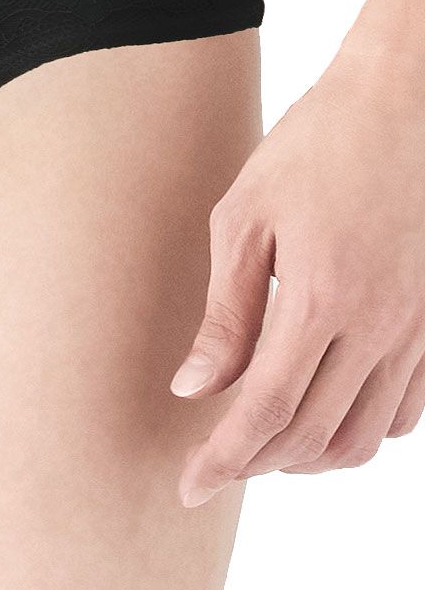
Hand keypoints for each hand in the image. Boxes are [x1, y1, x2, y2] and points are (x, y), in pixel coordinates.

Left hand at [171, 13, 424, 507]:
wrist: (402, 103)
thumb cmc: (312, 147)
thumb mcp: (245, 218)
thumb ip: (225, 313)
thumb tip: (194, 388)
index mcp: (319, 300)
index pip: (265, 411)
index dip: (223, 459)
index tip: (187, 486)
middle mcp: (377, 328)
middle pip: (312, 436)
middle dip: (256, 463)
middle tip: (213, 464)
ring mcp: (417, 330)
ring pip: (364, 435)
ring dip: (307, 456)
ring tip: (259, 446)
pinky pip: (405, 410)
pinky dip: (359, 432)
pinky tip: (321, 414)